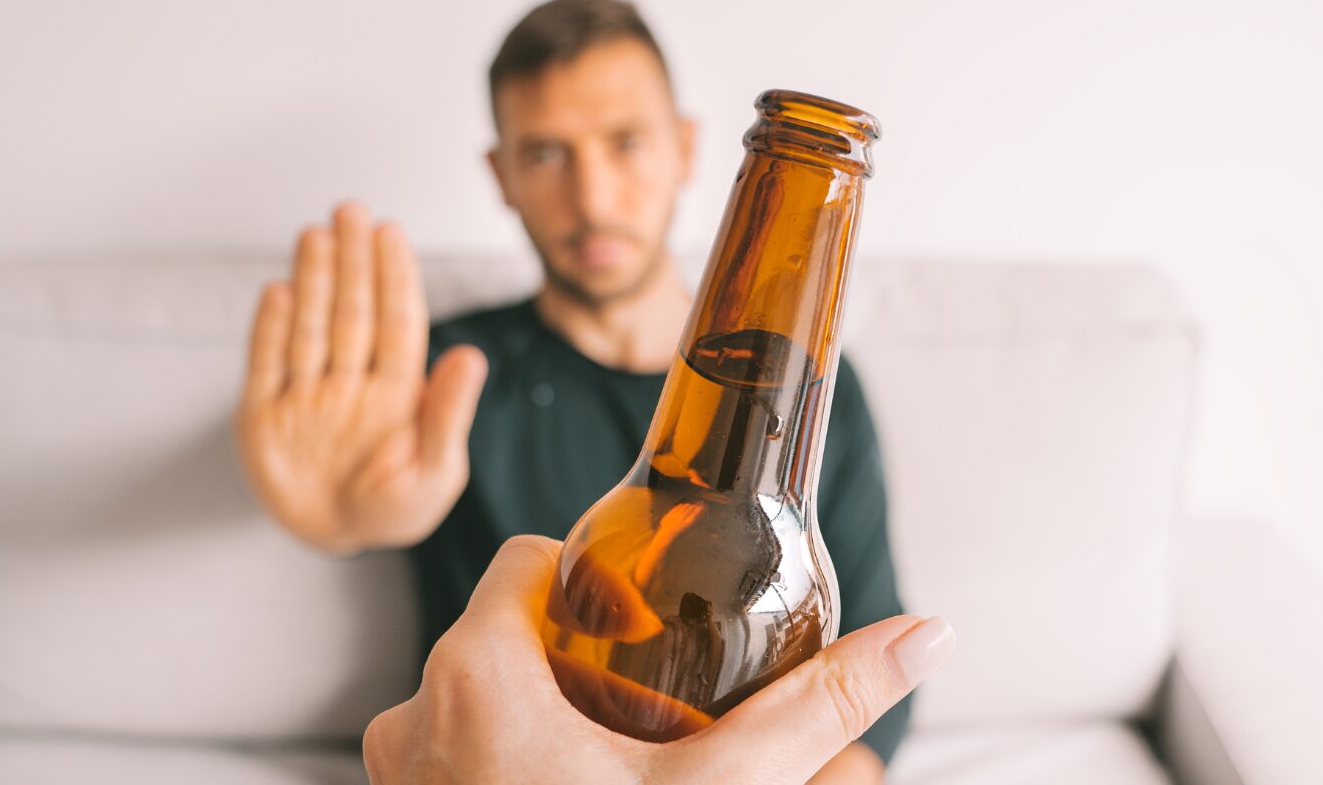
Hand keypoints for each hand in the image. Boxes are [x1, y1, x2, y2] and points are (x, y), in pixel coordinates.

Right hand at [236, 201, 487, 553]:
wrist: (336, 538)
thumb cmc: (396, 508)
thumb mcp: (435, 471)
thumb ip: (448, 413)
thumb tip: (471, 357)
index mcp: (397, 390)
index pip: (396, 322)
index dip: (393, 276)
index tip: (389, 232)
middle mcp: (351, 381)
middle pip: (352, 312)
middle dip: (352, 261)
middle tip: (350, 210)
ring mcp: (306, 394)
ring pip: (310, 327)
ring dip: (314, 281)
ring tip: (316, 235)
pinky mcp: (264, 416)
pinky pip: (267, 365)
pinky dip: (271, 330)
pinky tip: (280, 291)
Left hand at [363, 536, 954, 783]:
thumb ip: (821, 706)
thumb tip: (923, 637)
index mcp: (475, 675)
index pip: (526, 560)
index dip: (591, 579)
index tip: (641, 622)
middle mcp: (414, 715)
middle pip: (504, 630)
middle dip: (580, 656)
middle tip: (646, 706)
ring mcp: (400, 773)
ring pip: (477, 694)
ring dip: (543, 710)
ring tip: (615, 758)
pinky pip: (451, 750)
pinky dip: (506, 759)